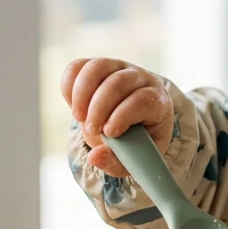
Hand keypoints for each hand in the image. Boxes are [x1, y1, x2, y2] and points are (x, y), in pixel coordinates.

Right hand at [60, 58, 172, 176]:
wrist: (130, 125)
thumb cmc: (136, 143)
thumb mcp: (133, 160)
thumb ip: (115, 163)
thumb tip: (95, 157)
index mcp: (158, 101)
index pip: (142, 101)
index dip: (123, 115)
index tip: (109, 133)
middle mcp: (141, 79)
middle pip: (118, 83)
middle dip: (99, 107)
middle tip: (91, 129)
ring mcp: (119, 68)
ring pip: (98, 68)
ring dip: (82, 94)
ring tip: (79, 117)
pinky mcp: (99, 67)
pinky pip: (80, 65)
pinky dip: (69, 83)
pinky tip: (71, 104)